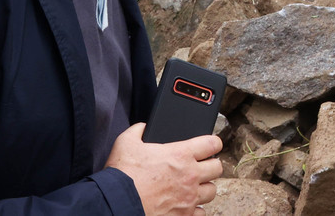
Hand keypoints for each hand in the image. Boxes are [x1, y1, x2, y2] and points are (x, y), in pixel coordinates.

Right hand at [106, 123, 222, 215]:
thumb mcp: (126, 143)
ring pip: (212, 191)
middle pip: (217, 168)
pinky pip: (201, 212)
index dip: (213, 143)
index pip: (212, 144)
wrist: (117, 204)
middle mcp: (190, 175)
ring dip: (205, 188)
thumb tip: (142, 127)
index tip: (210, 146)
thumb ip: (138, 130)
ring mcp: (189, 198)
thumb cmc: (123, 175)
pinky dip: (196, 209)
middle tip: (203, 167)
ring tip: (195, 187)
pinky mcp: (184, 215)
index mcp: (181, 154)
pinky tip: (187, 205)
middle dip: (211, 166)